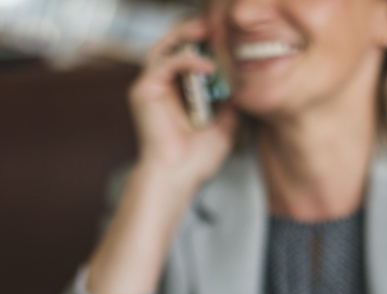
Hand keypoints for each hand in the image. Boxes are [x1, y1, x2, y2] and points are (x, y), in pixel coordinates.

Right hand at [129, 18, 237, 185]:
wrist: (177, 177)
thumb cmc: (195, 161)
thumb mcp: (224, 128)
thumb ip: (230, 105)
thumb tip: (242, 87)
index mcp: (177, 95)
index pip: (188, 58)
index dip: (205, 46)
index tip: (226, 38)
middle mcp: (161, 87)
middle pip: (173, 46)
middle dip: (194, 32)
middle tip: (216, 24)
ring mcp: (151, 88)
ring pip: (165, 47)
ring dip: (187, 35)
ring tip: (209, 30)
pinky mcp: (144, 90)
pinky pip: (166, 64)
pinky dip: (187, 60)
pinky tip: (208, 65)